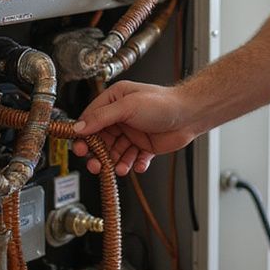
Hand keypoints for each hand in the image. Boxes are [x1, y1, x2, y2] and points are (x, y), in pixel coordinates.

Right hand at [71, 81, 198, 174]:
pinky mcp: (144, 146)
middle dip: (98, 155)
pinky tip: (139, 165)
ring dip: (116, 163)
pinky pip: (133, 159)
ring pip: (115, 153)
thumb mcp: (128, 106)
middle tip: (97, 165)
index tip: (79, 148)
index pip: (90, 120)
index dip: (83, 135)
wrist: (190, 114)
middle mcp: (121, 117)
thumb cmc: (162, 103)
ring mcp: (132, 133)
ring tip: (121, 168)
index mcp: (114, 101)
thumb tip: (79, 127)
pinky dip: (135, 165)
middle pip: (100, 141)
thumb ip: (102, 117)